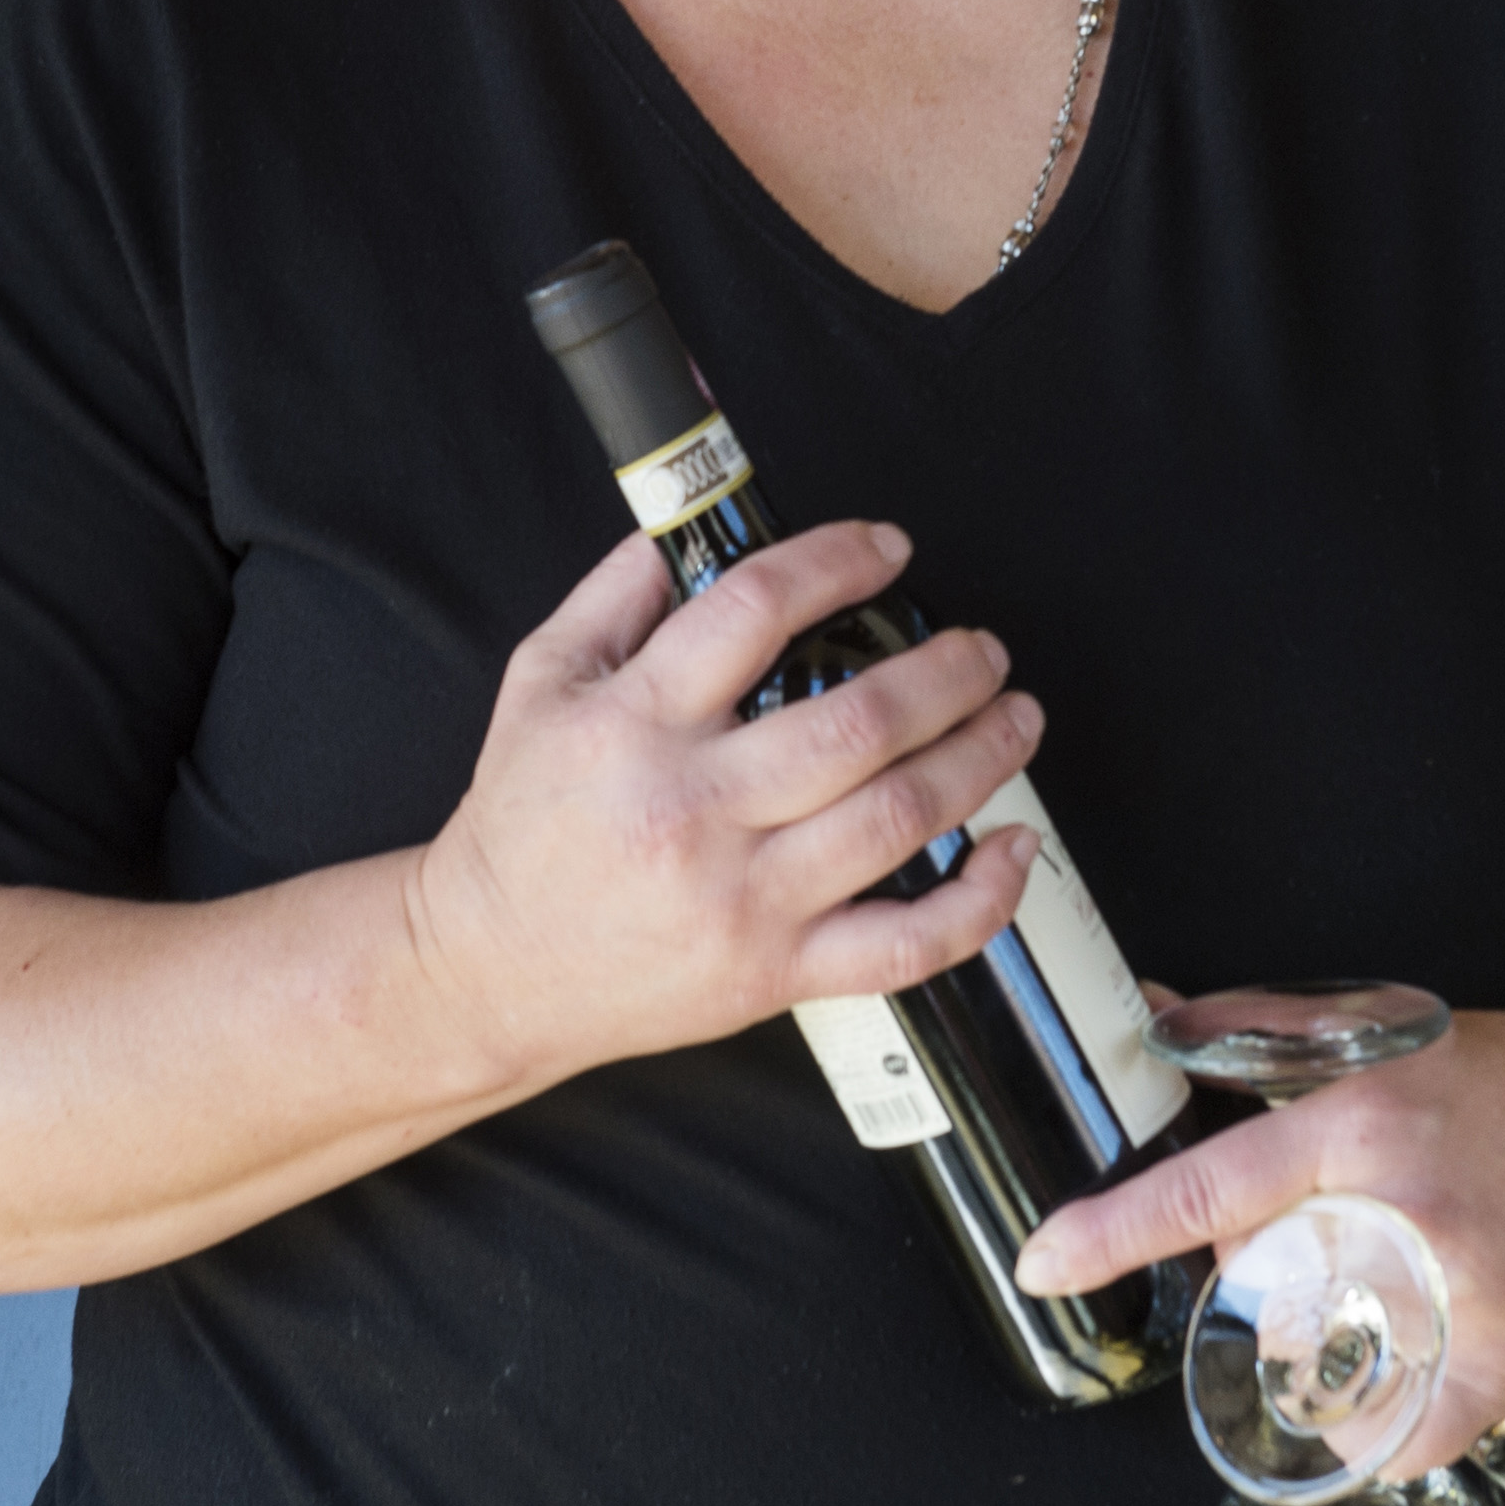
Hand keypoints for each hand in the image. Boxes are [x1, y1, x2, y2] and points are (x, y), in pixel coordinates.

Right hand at [406, 524, 1041, 1094]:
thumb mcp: (537, 684)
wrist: (489, 970)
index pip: (755, 610)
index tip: (887, 548)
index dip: (838, 562)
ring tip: (1016, 716)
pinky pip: (904, 945)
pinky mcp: (775, 972)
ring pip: (898, 818)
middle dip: (949, 671)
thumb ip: (611, 598)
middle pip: (859, 722)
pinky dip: (980, 902)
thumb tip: (680, 533)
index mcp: (636, 722)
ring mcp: (744, 897)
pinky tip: (1014, 849)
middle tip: (983, 648)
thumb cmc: (521, 828)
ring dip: (981, 757)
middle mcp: (697, 808)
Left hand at [1011, 996, 1504, 1476]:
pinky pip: (1401, 1437)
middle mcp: (1405, 1215)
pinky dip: (1376, 1422)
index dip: (1112, 1232)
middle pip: (1257, 1285)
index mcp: (1363, 1127)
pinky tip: (1384, 1378)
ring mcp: (1462, 1302)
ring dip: (1308, 1344)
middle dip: (1247, 1276)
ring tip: (1354, 1296)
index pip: (1208, 1189)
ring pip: (1319, 1364)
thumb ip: (1257, 1032)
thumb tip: (1152, 1015)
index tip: (1042, 1265)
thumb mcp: (1387, 1031)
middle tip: (1298, 1246)